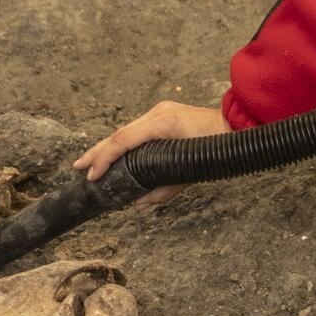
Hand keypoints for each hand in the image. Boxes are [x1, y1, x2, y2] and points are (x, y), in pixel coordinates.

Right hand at [72, 100, 227, 206]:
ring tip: (89, 162)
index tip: (91, 175)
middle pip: (119, 133)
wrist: (237, 125)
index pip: (123, 140)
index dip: (104, 158)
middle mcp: (158, 114)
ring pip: (125, 131)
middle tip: (78, 168)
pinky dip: (122, 143)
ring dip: (107, 147)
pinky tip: (112, 153)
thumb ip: (163, 189)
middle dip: (97, 152)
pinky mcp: (163, 113)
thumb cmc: (217, 147)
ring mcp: (160, 111)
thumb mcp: (191, 172)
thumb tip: (138, 204)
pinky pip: (136, 130)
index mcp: (163, 124)